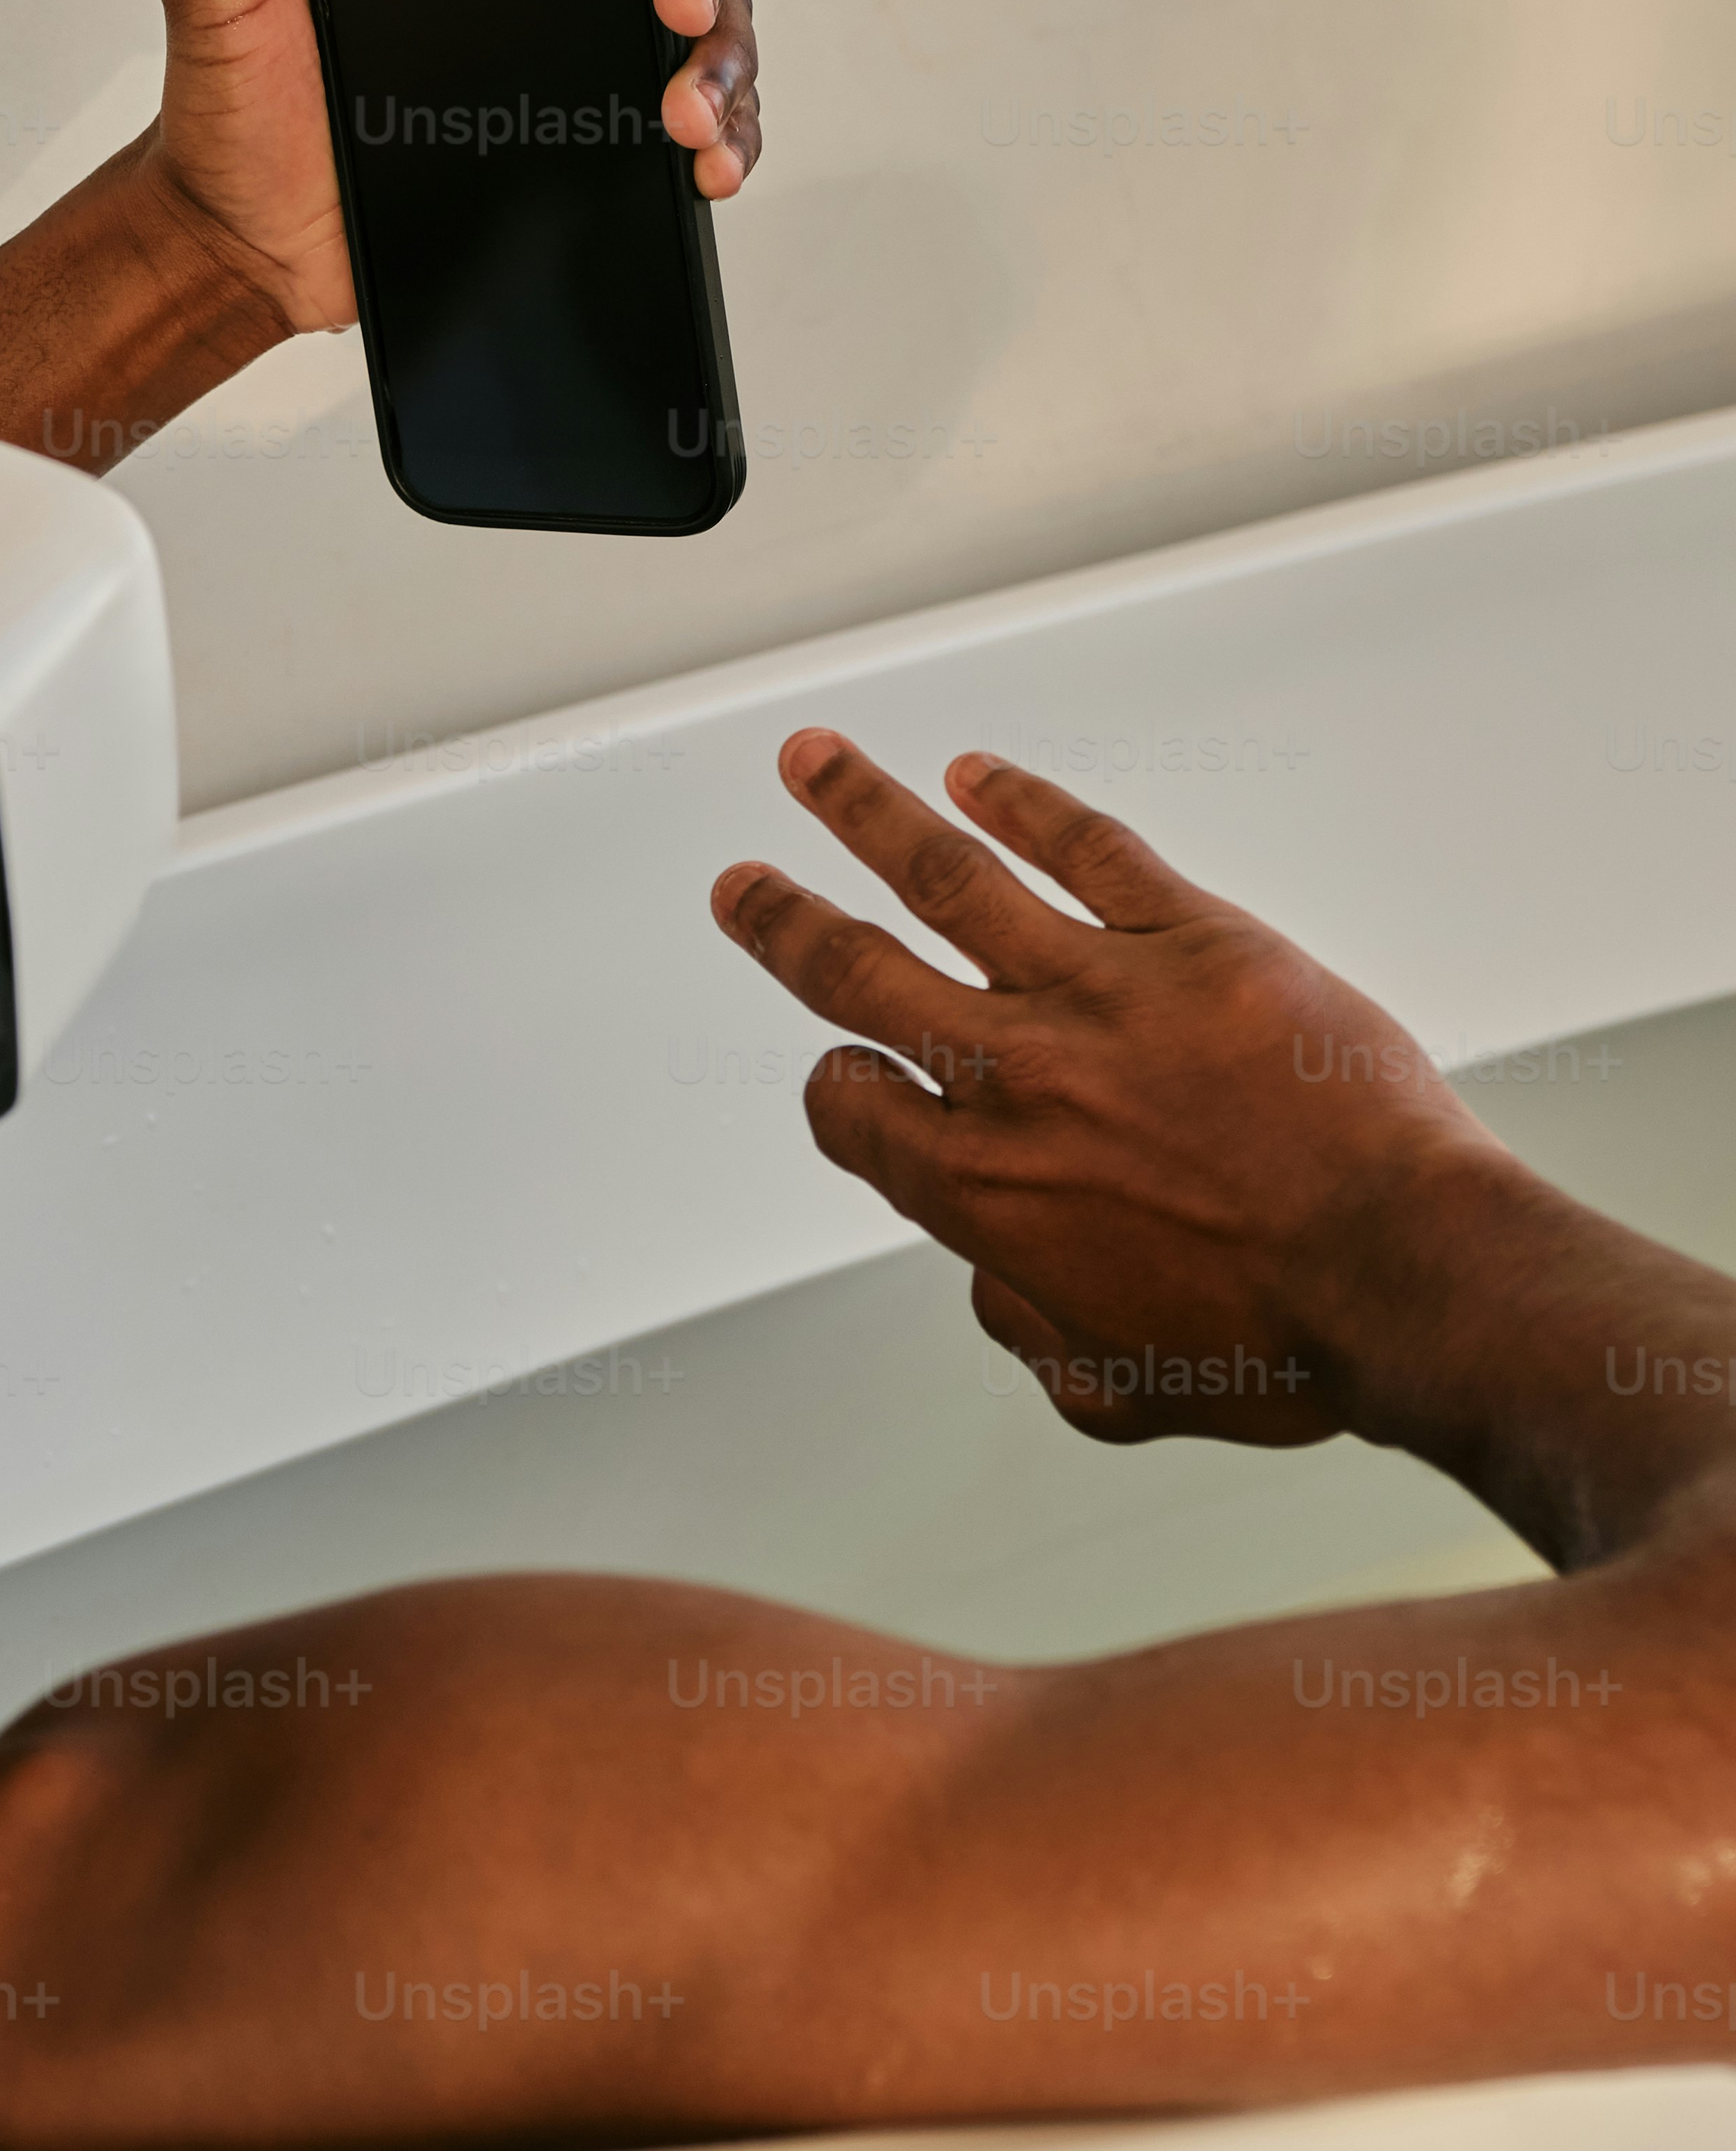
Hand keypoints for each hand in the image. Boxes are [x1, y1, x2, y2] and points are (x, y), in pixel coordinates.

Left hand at [137, 0, 762, 338]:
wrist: (236, 239)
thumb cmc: (222, 98)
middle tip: (678, 4)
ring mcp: (562, 55)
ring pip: (699, 21)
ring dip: (725, 56)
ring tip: (691, 112)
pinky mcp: (578, 143)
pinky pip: (687, 127)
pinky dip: (727, 138)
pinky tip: (713, 162)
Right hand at [711, 734, 1507, 1450]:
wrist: (1408, 1276)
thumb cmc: (1282, 1340)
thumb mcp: (1114, 1387)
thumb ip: (1026, 1330)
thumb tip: (996, 1290)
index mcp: (979, 1186)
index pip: (851, 1108)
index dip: (837, 1093)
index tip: (843, 1075)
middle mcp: (1014, 1076)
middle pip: (855, 971)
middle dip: (782, 922)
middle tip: (741, 886)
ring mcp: (1101, 993)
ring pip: (946, 876)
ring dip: (864, 810)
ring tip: (816, 762)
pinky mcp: (1196, 940)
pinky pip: (1089, 849)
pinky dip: (1024, 804)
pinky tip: (982, 777)